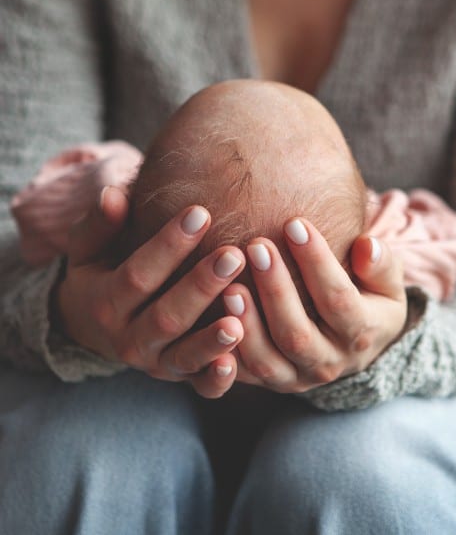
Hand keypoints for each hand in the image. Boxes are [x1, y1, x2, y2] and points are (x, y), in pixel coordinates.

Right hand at [54, 186, 247, 397]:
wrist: (95, 329)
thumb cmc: (105, 273)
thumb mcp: (90, 250)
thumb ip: (100, 225)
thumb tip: (113, 194)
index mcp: (107, 302)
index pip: (138, 274)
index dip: (168, 245)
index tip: (200, 212)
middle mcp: (130, 339)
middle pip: (167, 316)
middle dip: (201, 285)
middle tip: (235, 253)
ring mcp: (157, 363)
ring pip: (185, 355)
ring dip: (212, 339)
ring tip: (240, 319)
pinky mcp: (182, 378)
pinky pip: (200, 387)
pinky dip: (216, 379)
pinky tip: (236, 363)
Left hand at [227, 218, 407, 392]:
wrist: (357, 344)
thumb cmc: (370, 297)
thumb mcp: (388, 281)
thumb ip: (382, 264)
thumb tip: (366, 246)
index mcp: (363, 334)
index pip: (338, 299)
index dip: (317, 262)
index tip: (295, 223)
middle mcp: (330, 363)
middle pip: (297, 333)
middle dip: (275, 289)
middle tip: (256, 246)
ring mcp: (297, 378)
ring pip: (267, 359)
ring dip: (247, 324)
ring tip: (229, 285)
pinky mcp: (269, 383)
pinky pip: (241, 376)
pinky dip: (223, 353)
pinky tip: (208, 321)